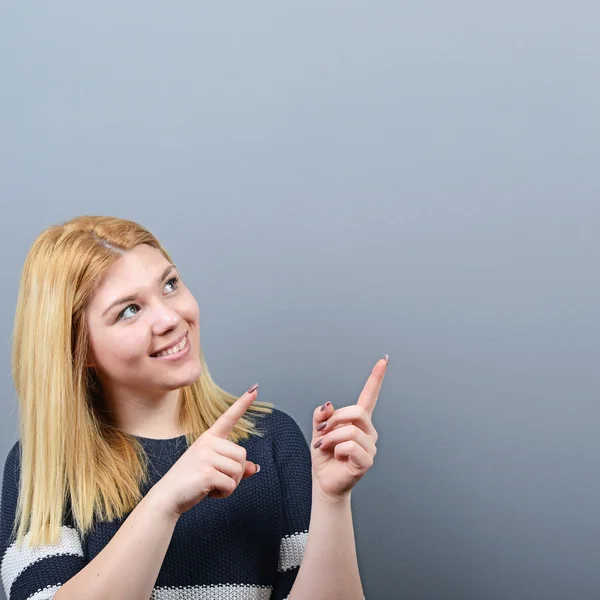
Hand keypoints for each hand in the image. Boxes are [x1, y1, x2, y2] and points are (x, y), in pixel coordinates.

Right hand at [153, 384, 260, 516]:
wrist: (168, 496)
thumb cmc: (190, 481)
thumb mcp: (213, 469)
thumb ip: (235, 467)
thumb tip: (256, 467)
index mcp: (209, 438)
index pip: (228, 417)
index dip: (243, 403)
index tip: (255, 388)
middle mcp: (208, 442)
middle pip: (242, 455)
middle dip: (236, 473)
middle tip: (216, 479)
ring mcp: (206, 456)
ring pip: (239, 470)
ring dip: (231, 484)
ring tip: (211, 485)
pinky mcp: (207, 472)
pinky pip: (231, 484)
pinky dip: (225, 493)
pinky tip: (209, 492)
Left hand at [310, 356, 387, 500]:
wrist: (324, 480)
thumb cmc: (325, 456)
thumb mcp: (318, 430)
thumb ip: (321, 416)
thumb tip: (328, 405)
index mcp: (358, 421)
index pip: (369, 395)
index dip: (376, 378)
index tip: (384, 360)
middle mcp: (368, 431)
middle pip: (357, 411)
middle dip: (335, 420)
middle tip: (322, 432)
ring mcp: (370, 446)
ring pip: (350, 430)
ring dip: (331, 438)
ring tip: (324, 446)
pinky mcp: (367, 461)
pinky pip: (350, 446)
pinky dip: (336, 449)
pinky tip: (335, 456)